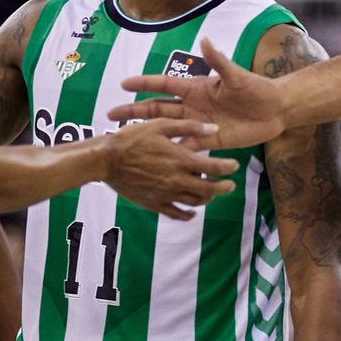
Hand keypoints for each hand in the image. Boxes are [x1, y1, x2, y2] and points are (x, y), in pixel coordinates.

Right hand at [105, 119, 236, 219]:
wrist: (106, 160)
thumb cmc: (132, 138)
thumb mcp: (161, 125)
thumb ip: (190, 127)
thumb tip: (215, 128)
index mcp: (181, 160)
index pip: (214, 168)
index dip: (228, 168)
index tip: (234, 166)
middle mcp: (177, 179)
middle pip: (209, 190)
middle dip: (223, 187)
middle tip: (230, 185)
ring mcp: (166, 194)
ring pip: (195, 202)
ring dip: (207, 199)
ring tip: (211, 193)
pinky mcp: (154, 203)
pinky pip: (176, 213)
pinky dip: (188, 214)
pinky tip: (192, 211)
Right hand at [108, 37, 288, 147]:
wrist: (275, 111)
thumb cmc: (257, 89)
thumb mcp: (237, 76)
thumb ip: (219, 61)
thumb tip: (204, 40)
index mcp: (197, 88)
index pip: (164, 84)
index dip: (144, 84)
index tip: (123, 84)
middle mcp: (193, 106)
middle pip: (158, 109)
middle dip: (135, 111)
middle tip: (111, 115)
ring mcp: (199, 124)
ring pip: (167, 129)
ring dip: (148, 134)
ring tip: (126, 140)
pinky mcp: (209, 140)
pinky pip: (186, 147)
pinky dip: (172, 153)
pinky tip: (155, 163)